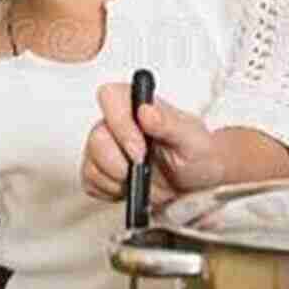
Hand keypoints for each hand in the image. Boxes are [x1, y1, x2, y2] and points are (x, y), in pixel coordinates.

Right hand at [81, 84, 225, 205]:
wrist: (198, 184)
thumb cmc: (197, 156)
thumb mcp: (192, 140)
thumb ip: (169, 123)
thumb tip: (146, 110)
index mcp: (139, 104)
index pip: (110, 97)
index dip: (120, 124)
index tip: (140, 150)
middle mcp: (118, 122)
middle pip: (96, 137)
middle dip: (119, 162)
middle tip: (143, 170)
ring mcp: (106, 148)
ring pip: (91, 164)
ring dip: (117, 180)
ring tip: (143, 180)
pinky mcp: (100, 172)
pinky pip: (91, 182)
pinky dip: (111, 191)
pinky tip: (131, 188)